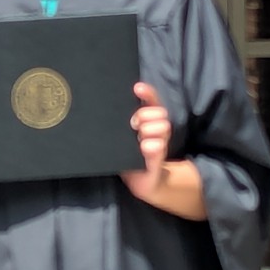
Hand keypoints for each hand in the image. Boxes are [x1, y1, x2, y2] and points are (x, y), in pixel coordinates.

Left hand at [120, 82, 170, 202]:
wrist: (140, 181)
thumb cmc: (127, 154)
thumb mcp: (123, 136)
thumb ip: (120, 122)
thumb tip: (105, 107)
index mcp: (147, 121)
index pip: (152, 100)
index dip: (147, 93)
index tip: (137, 88)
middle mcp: (156, 129)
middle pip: (159, 112)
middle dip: (145, 115)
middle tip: (133, 125)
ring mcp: (160, 143)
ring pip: (163, 126)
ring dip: (150, 129)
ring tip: (139, 138)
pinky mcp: (158, 158)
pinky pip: (158, 147)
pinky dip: (151, 146)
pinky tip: (143, 147)